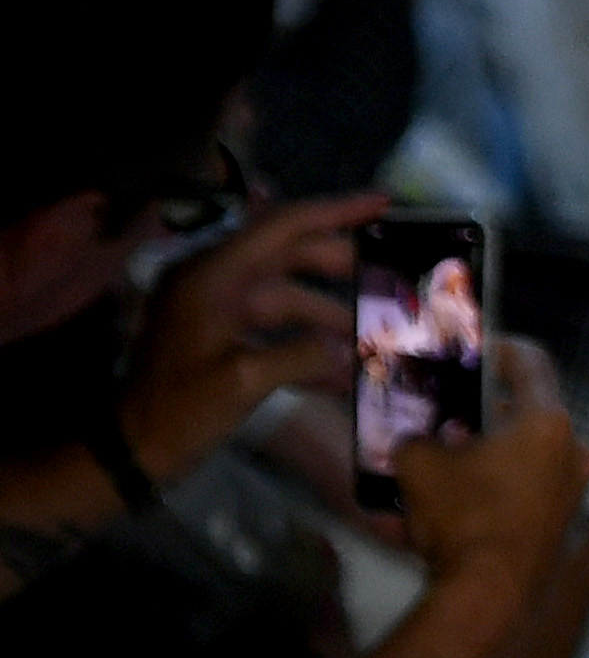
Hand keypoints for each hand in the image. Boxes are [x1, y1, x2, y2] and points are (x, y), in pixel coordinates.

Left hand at [115, 198, 373, 480]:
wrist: (132, 451)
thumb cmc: (179, 410)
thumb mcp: (243, 381)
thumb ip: (302, 354)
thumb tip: (347, 350)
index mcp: (212, 277)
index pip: (282, 226)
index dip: (336, 212)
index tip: (385, 206)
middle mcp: (214, 281)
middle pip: (287, 254)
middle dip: (338, 264)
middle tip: (386, 274)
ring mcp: (216, 309)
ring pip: (285, 294)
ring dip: (327, 314)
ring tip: (369, 337)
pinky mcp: (221, 337)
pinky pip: (275, 326)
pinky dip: (306, 341)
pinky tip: (340, 371)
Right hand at [388, 337, 588, 589]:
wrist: (489, 595)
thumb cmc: (462, 516)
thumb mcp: (418, 465)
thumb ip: (414, 436)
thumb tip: (414, 436)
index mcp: (547, 422)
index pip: (531, 363)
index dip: (500, 348)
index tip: (478, 347)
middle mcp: (572, 450)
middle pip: (526, 413)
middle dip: (482, 411)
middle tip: (445, 412)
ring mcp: (571, 489)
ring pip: (524, 454)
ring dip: (486, 452)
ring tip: (442, 457)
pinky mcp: (560, 522)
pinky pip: (523, 490)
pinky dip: (492, 487)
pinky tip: (452, 499)